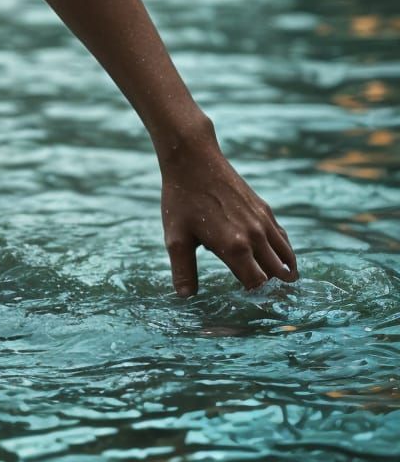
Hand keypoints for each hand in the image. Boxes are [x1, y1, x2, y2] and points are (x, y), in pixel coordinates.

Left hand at [158, 128, 297, 295]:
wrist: (193, 158)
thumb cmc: (182, 199)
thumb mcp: (176, 237)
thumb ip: (183, 269)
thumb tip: (185, 297)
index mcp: (235, 248)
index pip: (258, 285)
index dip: (256, 296)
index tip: (250, 303)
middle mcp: (255, 237)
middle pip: (276, 274)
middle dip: (273, 287)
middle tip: (269, 298)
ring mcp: (263, 222)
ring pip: (286, 257)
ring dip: (284, 271)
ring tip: (281, 282)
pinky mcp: (265, 209)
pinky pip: (282, 238)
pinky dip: (284, 252)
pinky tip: (277, 257)